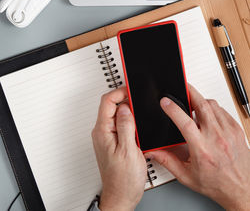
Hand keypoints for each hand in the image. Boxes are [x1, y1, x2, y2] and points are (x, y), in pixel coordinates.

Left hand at [92, 87, 146, 210]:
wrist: (121, 195)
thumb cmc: (123, 179)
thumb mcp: (128, 150)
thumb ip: (126, 126)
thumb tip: (125, 108)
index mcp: (103, 131)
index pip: (107, 102)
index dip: (119, 93)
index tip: (131, 90)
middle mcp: (102, 132)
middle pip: (110, 106)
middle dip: (125, 100)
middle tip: (138, 101)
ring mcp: (107, 137)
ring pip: (116, 115)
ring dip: (128, 111)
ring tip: (139, 113)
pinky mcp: (113, 141)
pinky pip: (119, 124)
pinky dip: (128, 120)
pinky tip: (137, 125)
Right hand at [145, 84, 249, 210]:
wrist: (242, 189)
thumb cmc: (217, 184)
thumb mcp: (187, 176)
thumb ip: (167, 161)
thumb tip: (153, 152)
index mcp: (202, 150)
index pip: (185, 123)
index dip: (173, 109)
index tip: (165, 102)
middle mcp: (217, 138)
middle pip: (202, 105)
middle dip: (190, 92)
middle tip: (182, 86)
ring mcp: (229, 132)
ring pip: (212, 105)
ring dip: (200, 100)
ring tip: (193, 103)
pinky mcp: (236, 129)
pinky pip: (222, 110)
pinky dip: (212, 108)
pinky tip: (207, 114)